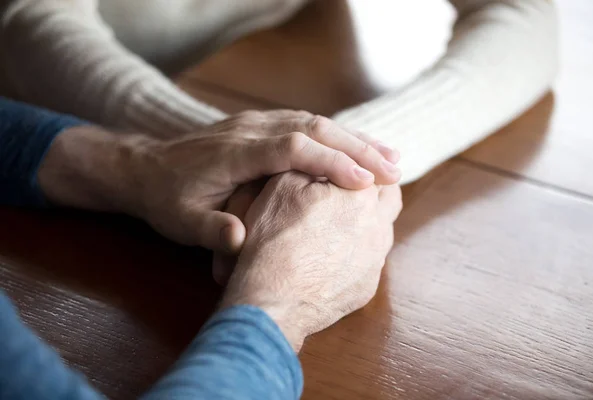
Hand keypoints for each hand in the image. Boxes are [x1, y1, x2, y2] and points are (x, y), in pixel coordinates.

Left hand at [38, 111, 399, 252]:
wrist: (146, 168)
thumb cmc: (167, 199)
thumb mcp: (181, 222)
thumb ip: (211, 230)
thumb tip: (242, 241)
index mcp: (235, 152)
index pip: (292, 148)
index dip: (330, 162)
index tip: (365, 181)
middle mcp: (251, 129)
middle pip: (312, 127)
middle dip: (356, 148)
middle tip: (394, 169)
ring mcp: (256, 123)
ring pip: (314, 121)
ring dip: (353, 139)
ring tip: (390, 158)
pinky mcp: (261, 126)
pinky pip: (306, 124)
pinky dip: (337, 137)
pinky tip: (357, 150)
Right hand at [220, 172, 401, 350]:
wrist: (273, 300)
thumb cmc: (274, 240)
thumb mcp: (281, 184)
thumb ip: (311, 163)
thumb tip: (325, 156)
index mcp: (360, 194)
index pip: (374, 166)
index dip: (362, 161)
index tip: (353, 161)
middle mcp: (378, 225)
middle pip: (390, 196)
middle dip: (377, 188)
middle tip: (358, 184)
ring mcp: (375, 260)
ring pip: (383, 230)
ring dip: (369, 220)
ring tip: (343, 220)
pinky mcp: (367, 286)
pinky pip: (369, 261)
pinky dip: (356, 252)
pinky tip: (333, 254)